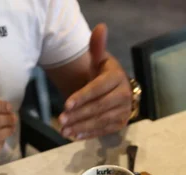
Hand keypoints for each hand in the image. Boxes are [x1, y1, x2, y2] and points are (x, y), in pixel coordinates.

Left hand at [59, 24, 131, 139]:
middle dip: (78, 115)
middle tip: (61, 120)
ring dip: (81, 127)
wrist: (115, 89)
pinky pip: (103, 131)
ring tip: (64, 131)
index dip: (82, 97)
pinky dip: (88, 134)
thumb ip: (96, 47)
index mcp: (117, 78)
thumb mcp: (99, 60)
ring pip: (100, 121)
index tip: (66, 104)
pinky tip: (74, 136)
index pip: (98, 89)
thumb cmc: (103, 74)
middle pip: (98, 107)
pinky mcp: (121, 124)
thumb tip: (100, 27)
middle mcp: (124, 96)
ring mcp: (123, 112)